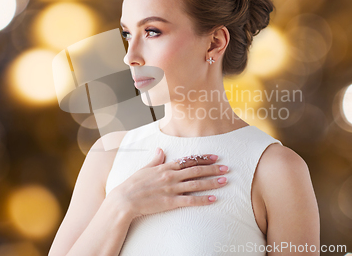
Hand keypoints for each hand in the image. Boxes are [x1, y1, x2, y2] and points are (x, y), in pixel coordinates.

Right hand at [109, 147, 228, 218]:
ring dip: (212, 182)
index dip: (203, 158)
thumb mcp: (145, 168)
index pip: (189, 160)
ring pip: (196, 184)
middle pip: (196, 170)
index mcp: (165, 167)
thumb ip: (156, 159)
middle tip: (227, 168)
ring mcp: (171, 188)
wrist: (124, 200)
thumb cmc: (133, 184)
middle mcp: (171, 176)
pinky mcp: (170, 202)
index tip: (215, 157)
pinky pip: (190, 200)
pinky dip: (202, 199)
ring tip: (225, 180)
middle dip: (213, 169)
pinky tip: (213, 199)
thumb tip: (161, 150)